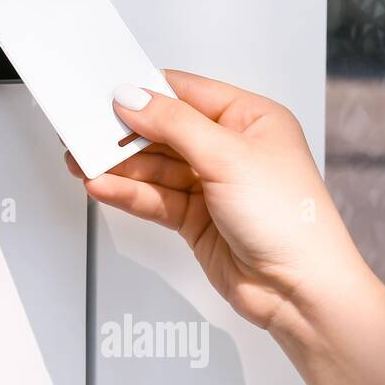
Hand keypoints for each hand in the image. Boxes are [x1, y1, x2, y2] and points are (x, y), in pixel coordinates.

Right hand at [66, 70, 368, 330]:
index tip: (108, 94)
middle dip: (125, 134)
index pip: (186, 93)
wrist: (300, 291)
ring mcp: (212, 185)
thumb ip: (173, 124)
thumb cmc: (293, 222)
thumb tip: (134, 99)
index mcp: (252, 119)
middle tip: (86, 132)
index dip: (146, 93)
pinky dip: (127, 193)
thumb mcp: (228, 157)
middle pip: (164, 131)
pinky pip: (154, 198)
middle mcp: (231, 149)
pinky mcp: (196, 219)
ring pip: (154, 168)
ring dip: (119, 167)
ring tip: (84, 163)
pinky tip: (104, 186)